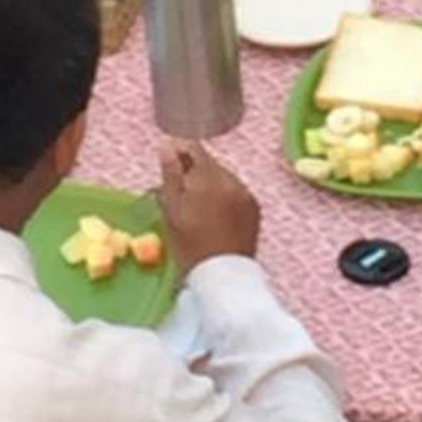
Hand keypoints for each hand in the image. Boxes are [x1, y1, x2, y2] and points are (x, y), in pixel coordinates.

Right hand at [160, 139, 260, 272]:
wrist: (223, 276)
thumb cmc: (189, 245)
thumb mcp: (172, 210)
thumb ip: (170, 174)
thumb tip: (167, 145)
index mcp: (209, 177)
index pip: (194, 149)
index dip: (179, 154)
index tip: (169, 167)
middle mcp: (232, 180)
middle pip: (209, 164)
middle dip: (194, 172)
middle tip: (180, 193)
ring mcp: (246, 193)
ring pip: (223, 178)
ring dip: (210, 184)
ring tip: (198, 208)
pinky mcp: (254, 207)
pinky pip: (235, 192)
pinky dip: (225, 197)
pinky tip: (215, 215)